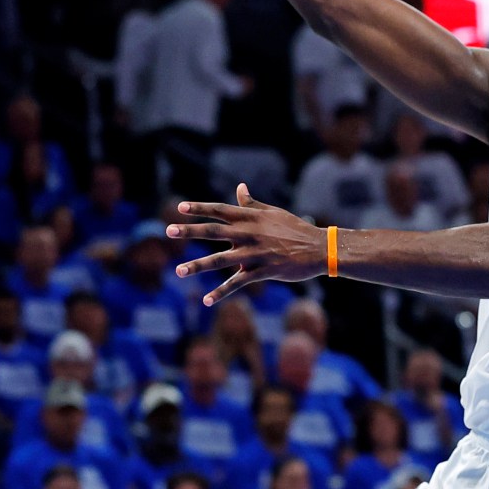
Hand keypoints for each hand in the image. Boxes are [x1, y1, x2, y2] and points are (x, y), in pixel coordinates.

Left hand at [167, 185, 328, 304]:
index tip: (180, 207)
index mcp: (250, 218)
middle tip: (169, 231)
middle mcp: (249, 233)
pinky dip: (221, 292)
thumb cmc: (295, 228)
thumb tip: (239, 187)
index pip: (220, 210)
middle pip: (214, 231)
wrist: (318, 248)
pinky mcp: (262, 271)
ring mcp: (255, 253)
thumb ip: (251, 203)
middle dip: (190, 231)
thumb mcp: (272, 212)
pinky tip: (206, 300)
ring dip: (198, 265)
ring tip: (179, 270)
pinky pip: (237, 283)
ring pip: (220, 259)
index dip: (200, 208)